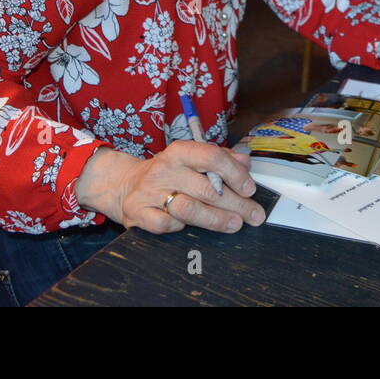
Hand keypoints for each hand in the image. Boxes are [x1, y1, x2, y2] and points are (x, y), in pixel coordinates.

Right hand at [75, 141, 265, 234]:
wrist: (125, 184)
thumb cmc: (170, 173)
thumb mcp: (193, 159)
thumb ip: (221, 159)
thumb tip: (246, 162)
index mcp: (180, 151)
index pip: (212, 157)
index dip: (235, 174)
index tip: (250, 189)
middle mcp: (164, 169)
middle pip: (206, 188)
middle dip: (236, 204)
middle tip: (254, 215)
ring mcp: (149, 192)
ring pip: (188, 208)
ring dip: (216, 219)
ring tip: (235, 224)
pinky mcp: (138, 213)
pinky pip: (166, 224)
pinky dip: (181, 227)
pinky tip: (190, 227)